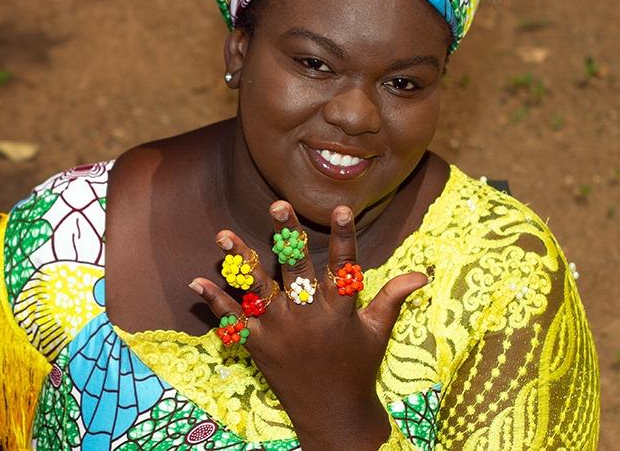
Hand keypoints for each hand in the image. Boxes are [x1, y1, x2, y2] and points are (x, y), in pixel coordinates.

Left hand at [190, 201, 427, 449]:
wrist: (332, 415)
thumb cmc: (358, 367)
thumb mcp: (378, 331)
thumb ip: (393, 297)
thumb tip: (423, 274)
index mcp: (340, 311)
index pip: (344, 266)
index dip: (344, 237)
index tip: (341, 209)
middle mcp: (308, 318)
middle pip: (296, 270)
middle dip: (287, 236)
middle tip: (278, 205)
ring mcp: (280, 332)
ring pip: (258, 290)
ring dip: (240, 262)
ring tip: (222, 236)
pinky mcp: (258, 345)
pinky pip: (234, 321)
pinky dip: (215, 303)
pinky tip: (196, 281)